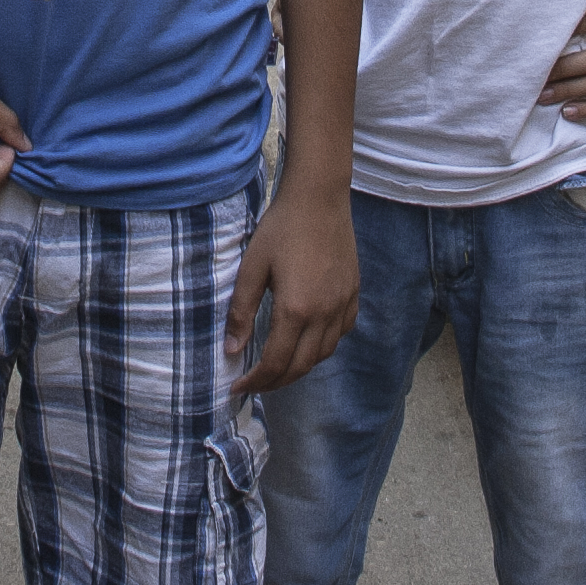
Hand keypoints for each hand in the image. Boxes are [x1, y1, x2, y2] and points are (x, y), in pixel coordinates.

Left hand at [227, 181, 357, 393]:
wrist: (319, 198)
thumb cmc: (281, 228)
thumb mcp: (251, 267)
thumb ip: (241, 312)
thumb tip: (232, 350)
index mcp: (296, 309)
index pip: (276, 363)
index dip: (256, 381)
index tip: (238, 387)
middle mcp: (324, 314)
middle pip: (301, 366)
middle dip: (276, 382)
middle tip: (255, 383)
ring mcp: (343, 304)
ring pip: (323, 354)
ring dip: (299, 367)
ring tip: (278, 366)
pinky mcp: (353, 293)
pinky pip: (341, 333)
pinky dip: (323, 346)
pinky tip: (308, 340)